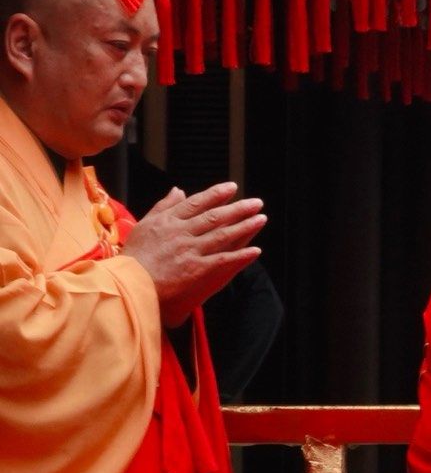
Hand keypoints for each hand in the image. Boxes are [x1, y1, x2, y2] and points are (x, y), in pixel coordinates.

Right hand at [123, 184, 266, 327]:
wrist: (128, 284)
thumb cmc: (133, 257)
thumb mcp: (143, 226)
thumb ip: (163, 207)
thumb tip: (179, 190)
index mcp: (167, 221)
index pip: (196, 203)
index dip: (216, 194)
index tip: (232, 188)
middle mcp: (180, 233)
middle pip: (214, 217)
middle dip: (238, 209)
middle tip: (257, 203)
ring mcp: (189, 250)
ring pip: (222, 235)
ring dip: (245, 226)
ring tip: (261, 219)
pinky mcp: (195, 268)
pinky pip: (223, 259)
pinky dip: (240, 255)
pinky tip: (256, 251)